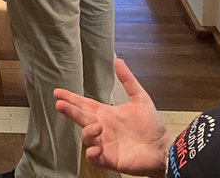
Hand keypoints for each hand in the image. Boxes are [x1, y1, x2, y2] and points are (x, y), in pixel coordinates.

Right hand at [53, 59, 172, 177]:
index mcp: (107, 114)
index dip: (71, 98)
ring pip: (86, 137)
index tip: (58, 92)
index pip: (84, 104)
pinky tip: (96, 148)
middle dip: (69, 110)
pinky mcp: (109, 159)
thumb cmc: (152, 125)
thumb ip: (128, 80)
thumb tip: (118, 60)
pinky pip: (94, 157)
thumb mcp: (139, 98)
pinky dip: (91, 153)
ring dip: (87, 131)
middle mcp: (102, 128)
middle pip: (80, 118)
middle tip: (59, 104)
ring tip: (97, 127)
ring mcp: (105, 144)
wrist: (162, 148)